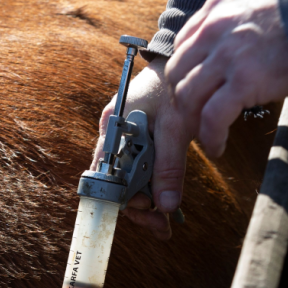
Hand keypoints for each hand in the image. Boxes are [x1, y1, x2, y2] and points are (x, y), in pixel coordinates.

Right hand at [94, 57, 189, 239]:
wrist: (182, 61)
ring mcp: (123, 139)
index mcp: (112, 128)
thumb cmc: (176, 87)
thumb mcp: (177, 127)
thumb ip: (169, 166)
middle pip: (115, 182)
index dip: (123, 198)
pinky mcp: (137, 141)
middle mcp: (112, 136)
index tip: (147, 210)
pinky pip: (138, 170)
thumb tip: (164, 207)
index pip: (105, 176)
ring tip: (165, 223)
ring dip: (146, 201)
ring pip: (127, 179)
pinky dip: (151, 187)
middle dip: (138, 206)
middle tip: (162, 227)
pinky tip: (165, 204)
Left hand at [166, 0, 287, 155]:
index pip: (183, 45)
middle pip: (177, 72)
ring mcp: (227, 55)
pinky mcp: (243, 80)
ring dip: (192, 122)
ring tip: (204, 136)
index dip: (185, 73)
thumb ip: (238, 20)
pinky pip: (212, 116)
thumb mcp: (260, 2)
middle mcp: (215, 28)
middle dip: (182, 99)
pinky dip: (210, 137)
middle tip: (195, 117)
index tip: (195, 90)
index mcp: (218, 7)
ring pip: (188, 96)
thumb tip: (235, 48)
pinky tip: (217, 146)